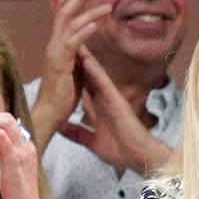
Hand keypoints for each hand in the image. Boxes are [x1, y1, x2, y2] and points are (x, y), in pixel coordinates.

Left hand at [0, 110, 45, 198]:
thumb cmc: (17, 198)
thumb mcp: (11, 173)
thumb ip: (6, 158)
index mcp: (26, 149)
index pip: (10, 124)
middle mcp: (27, 147)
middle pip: (8, 118)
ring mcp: (23, 151)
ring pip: (6, 122)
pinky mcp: (15, 159)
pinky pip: (1, 137)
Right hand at [32, 0, 111, 143]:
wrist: (50, 113)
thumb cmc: (62, 96)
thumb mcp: (74, 71)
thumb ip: (78, 57)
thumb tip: (86, 50)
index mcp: (57, 46)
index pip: (66, 17)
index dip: (77, 2)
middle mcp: (54, 45)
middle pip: (66, 13)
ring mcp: (55, 53)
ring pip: (72, 25)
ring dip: (90, 13)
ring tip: (107, 7)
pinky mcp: (60, 64)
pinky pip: (73, 44)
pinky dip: (84, 32)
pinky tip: (96, 25)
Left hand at [58, 47, 170, 173]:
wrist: (137, 158)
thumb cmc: (120, 151)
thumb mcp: (92, 143)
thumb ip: (77, 134)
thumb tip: (62, 130)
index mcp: (98, 109)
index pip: (83, 88)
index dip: (71, 76)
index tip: (61, 63)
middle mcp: (104, 100)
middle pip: (87, 77)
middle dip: (76, 61)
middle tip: (66, 42)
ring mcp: (111, 99)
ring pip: (95, 75)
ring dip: (84, 59)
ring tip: (74, 41)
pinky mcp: (117, 101)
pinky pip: (104, 83)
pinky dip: (95, 71)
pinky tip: (86, 59)